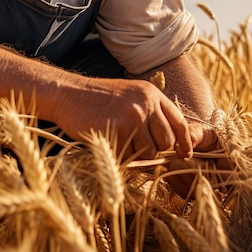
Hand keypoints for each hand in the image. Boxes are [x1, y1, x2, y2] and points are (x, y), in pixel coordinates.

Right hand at [52, 77, 192, 160]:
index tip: (184, 154)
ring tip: (117, 142)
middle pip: (166, 142)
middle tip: (135, 148)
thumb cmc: (96, 99)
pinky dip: (120, 157)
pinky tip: (107, 143)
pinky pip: (128, 157)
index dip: (184, 142)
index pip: (179, 122)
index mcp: (151, 93)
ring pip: (148, 153)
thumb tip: (170, 146)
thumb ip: (149, 114)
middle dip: (154, 151)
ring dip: (135, 156)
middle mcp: (145, 104)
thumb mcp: (128, 96)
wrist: (67, 93)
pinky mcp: (118, 131)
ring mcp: (132, 117)